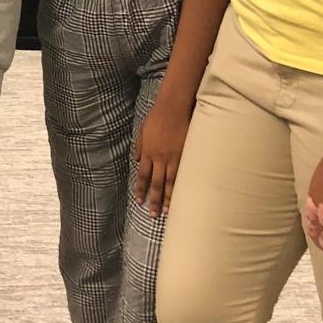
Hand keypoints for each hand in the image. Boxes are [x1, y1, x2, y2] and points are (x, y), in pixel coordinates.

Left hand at [133, 95, 190, 216]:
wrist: (173, 107)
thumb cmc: (157, 116)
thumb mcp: (143, 130)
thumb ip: (139, 146)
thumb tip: (136, 161)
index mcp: (147, 152)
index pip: (143, 175)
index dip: (141, 189)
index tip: (139, 201)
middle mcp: (159, 158)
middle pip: (155, 183)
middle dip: (153, 200)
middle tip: (152, 215)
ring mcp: (173, 158)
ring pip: (170, 183)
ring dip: (168, 198)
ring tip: (166, 211)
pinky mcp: (186, 155)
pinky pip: (184, 174)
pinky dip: (182, 186)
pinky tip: (183, 196)